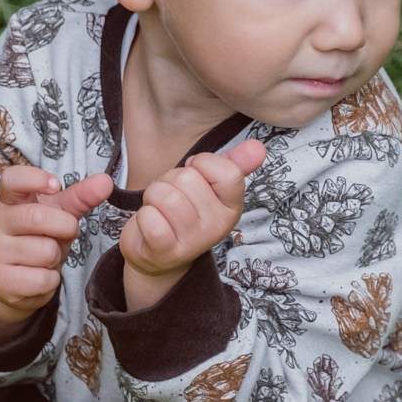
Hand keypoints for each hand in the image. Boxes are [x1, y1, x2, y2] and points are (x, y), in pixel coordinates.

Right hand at [0, 166, 114, 344]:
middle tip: (65, 232)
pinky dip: (51, 279)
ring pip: (45, 251)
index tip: (56, 185)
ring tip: (46, 257)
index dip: (34, 179)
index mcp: (9, 201)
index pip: (12, 179)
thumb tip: (105, 181)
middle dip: (65, 226)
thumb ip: (80, 197)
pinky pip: (43, 278)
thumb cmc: (38, 238)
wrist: (15, 281)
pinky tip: (40, 275)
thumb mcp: (58, 214)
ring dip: (56, 256)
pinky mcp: (1, 280)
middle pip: (38, 217)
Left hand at [118, 137, 266, 308]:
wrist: (158, 255)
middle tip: (171, 199)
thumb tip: (258, 146)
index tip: (194, 175)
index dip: (201, 164)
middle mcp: (218, 226)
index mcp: (232, 207)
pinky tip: (151, 226)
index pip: (228, 172)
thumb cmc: (183, 212)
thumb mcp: (209, 187)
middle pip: (188, 178)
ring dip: (153, 197)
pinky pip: (150, 218)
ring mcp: (194, 241)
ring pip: (165, 195)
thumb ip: (233, 164)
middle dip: (169, 180)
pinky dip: (143, 217)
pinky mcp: (166, 251)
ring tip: (160, 210)